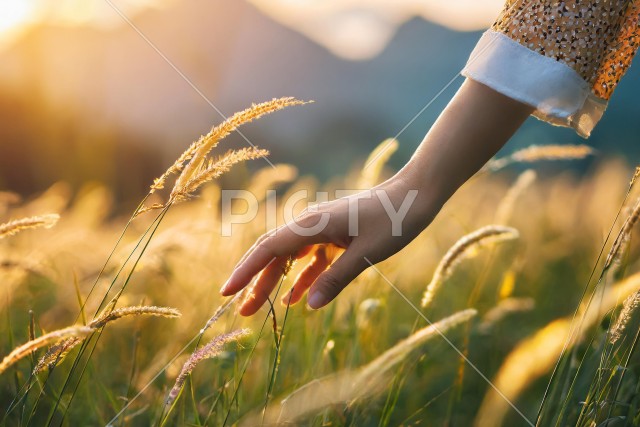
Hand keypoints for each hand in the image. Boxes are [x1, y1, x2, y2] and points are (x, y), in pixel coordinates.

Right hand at [220, 172, 437, 314]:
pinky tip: (295, 299)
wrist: (415, 195)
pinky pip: (311, 259)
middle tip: (241, 312)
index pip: (269, 249)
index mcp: (312, 223)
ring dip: (275, 283)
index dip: (246, 271)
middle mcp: (311, 224)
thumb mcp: (366, 253)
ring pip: (290, 258)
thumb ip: (336, 278)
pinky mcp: (335, 235)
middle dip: (255, 282)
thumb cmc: (394, 220)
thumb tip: (307, 306)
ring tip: (258, 309)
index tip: (226, 292)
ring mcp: (322, 229)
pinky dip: (302, 278)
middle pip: (274, 255)